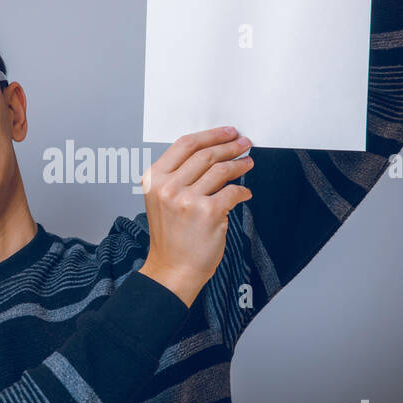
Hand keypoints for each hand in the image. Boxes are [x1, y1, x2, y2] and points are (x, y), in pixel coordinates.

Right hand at [138, 126, 253, 307]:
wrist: (172, 270)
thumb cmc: (171, 237)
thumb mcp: (162, 200)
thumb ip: (180, 176)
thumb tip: (214, 153)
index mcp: (154, 178)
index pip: (185, 144)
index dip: (211, 135)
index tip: (228, 132)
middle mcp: (168, 187)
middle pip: (205, 154)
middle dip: (229, 146)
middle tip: (244, 144)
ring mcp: (187, 200)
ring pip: (220, 170)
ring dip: (239, 164)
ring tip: (248, 163)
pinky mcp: (208, 213)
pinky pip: (232, 192)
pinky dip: (242, 192)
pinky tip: (245, 193)